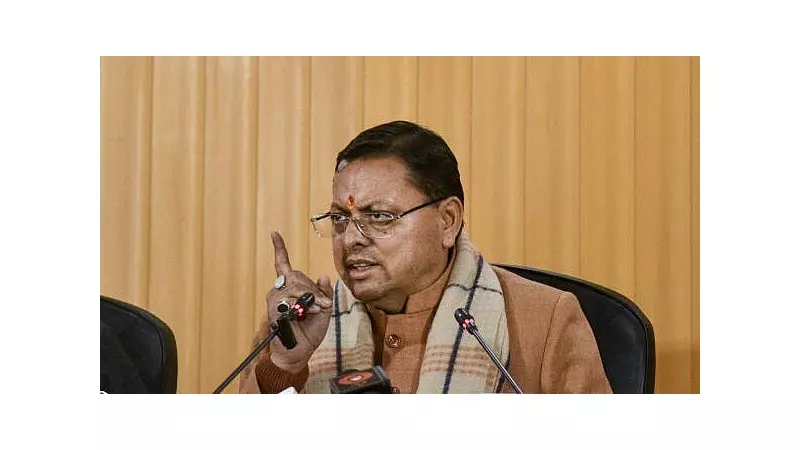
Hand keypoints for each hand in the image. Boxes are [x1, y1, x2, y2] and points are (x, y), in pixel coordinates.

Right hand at [264, 231, 333, 372]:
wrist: (300, 351)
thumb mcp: (324, 309)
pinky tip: (307, 313)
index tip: (274, 234)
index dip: (279, 249)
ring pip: (294, 286)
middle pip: (295, 275)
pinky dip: (302, 305)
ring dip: (309, 298)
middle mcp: (281, 290)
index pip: (283, 264)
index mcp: (293, 288)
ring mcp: (276, 299)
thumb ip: (324, 292)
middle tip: (324, 304)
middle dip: (312, 289)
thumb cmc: (310, 332)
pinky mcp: (274, 308)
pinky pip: (289, 298)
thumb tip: (324, 276)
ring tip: (317, 310)